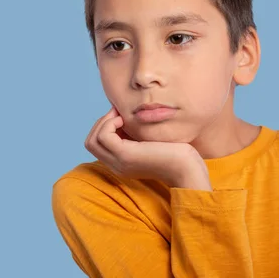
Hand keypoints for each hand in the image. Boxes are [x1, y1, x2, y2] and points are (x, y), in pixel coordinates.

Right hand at [85, 107, 211, 189]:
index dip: (104, 126)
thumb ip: (134, 133)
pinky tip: (124, 120)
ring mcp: (119, 162)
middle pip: (90, 142)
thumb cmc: (175, 152)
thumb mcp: (149, 140)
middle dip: (101, 123)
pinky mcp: (126, 155)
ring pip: (92, 140)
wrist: (188, 168)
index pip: (96, 144)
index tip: (120, 116)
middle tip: (118, 114)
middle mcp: (116, 165)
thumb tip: (121, 112)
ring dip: (104, 122)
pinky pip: (103, 136)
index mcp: (121, 163)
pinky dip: (109, 123)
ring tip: (121, 117)